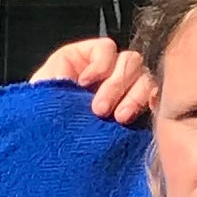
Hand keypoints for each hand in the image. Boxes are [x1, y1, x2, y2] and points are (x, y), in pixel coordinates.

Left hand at [28, 37, 154, 125]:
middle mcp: (110, 70)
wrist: (48, 147)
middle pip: (130, 61)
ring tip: (119, 118)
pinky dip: (150, 103)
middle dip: (115, 85)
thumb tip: (76, 77)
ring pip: (145, 77)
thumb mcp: (44, 91)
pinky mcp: (140, 108)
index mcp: (86, 60)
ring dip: (134, 96)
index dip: (100, 63)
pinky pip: (155, 97)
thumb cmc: (41, 115)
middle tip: (100, 110)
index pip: (106, 49)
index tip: (84, 83)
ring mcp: (128, 87)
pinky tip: (137, 117)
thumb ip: (58, 76)